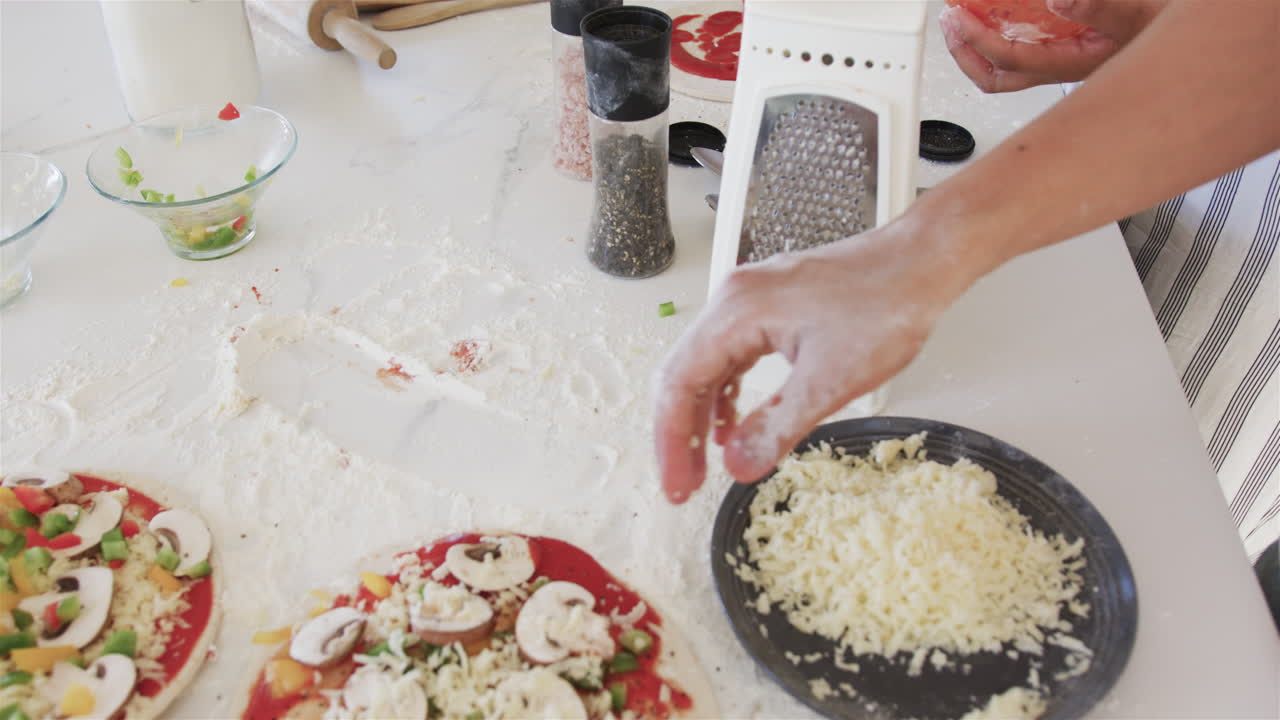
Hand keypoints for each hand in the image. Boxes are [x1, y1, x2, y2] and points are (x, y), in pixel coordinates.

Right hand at [652, 218, 981, 503]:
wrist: (923, 262)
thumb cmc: (887, 303)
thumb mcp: (831, 380)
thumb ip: (778, 426)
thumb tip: (737, 465)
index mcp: (737, 311)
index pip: (679, 384)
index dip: (672, 442)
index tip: (677, 485)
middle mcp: (734, 300)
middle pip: (683, 375)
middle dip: (680, 435)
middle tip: (685, 483)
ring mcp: (750, 301)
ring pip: (706, 367)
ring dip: (701, 417)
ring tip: (705, 463)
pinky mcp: (769, 308)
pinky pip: (731, 356)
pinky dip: (726, 395)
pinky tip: (734, 423)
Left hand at [940, 0, 1166, 92]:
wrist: (1193, 48)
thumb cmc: (1166, 29)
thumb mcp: (1138, 11)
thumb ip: (1098, 7)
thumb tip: (1058, 1)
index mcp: (1072, 64)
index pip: (1011, 58)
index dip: (977, 38)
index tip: (958, 17)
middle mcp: (1061, 69)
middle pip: (997, 77)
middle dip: (965, 54)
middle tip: (949, 24)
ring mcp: (1062, 62)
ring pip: (1006, 69)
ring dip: (978, 47)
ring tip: (961, 20)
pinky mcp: (1068, 51)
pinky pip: (1024, 49)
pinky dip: (1002, 33)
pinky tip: (996, 15)